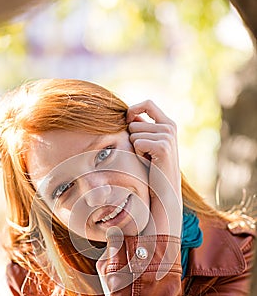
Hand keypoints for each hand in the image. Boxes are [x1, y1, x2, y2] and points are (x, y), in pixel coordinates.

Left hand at [127, 100, 181, 236]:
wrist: (163, 191)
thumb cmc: (152, 169)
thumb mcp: (147, 145)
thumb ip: (141, 128)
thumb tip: (127, 114)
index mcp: (168, 124)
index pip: (148, 104)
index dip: (134, 108)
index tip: (126, 118)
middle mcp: (170, 127)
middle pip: (135, 122)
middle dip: (132, 138)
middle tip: (144, 155)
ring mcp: (168, 136)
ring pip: (134, 133)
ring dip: (135, 148)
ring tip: (147, 159)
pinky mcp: (163, 147)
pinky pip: (137, 142)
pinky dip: (138, 153)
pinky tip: (148, 162)